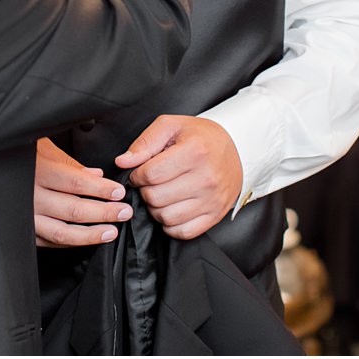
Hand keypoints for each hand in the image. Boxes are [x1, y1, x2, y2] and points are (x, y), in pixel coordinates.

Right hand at [33, 138, 132, 246]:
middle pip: (74, 208)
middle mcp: (31, 195)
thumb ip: (70, 164)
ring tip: (111, 231)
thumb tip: (97, 175)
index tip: (119, 191)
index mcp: (38, 171)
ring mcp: (26, 217)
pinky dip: (70, 242)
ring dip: (90, 234)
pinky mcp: (23, 231)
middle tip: (125, 212)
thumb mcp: (42, 149)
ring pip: (62, 231)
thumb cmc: (17, 157)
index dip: (100, 189)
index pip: (76, 182)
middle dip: (103, 212)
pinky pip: (50, 241)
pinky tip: (88, 240)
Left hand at [117, 115, 242, 240]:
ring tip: (161, 194)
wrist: (236, 149)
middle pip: (155, 197)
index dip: (137, 174)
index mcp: (194, 152)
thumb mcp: (171, 126)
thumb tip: (122, 162)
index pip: (150, 174)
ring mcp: (212, 200)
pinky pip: (183, 232)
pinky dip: (170, 225)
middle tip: (150, 182)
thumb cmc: (199, 137)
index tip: (139, 171)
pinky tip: (172, 208)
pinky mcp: (215, 215)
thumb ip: (144, 143)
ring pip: (166, 217)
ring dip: (156, 208)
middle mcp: (206, 178)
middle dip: (145, 190)